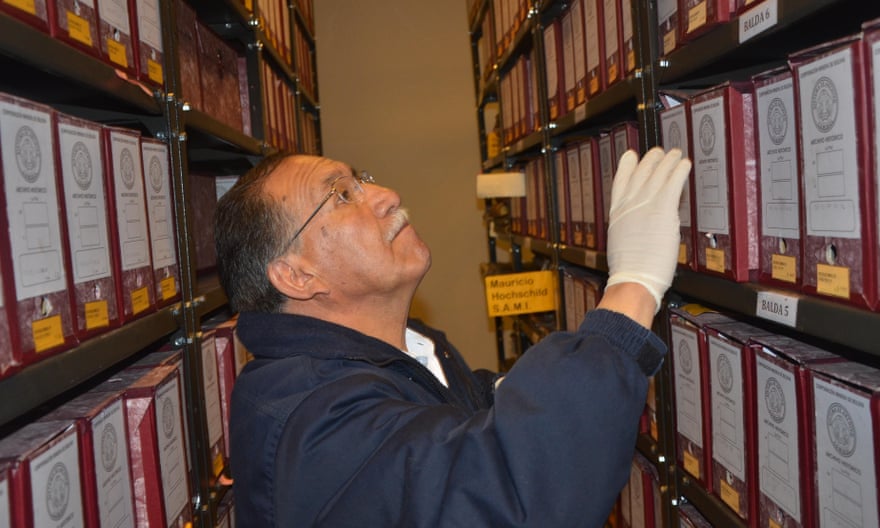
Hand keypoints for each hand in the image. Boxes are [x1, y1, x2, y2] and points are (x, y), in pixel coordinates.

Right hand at [605, 147, 690, 313]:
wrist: (633, 278)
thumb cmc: (629, 271)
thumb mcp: (621, 243)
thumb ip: (630, 229)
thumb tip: (638, 229)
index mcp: (617, 213)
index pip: (620, 182)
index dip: (626, 167)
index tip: (630, 156)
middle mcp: (630, 205)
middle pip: (640, 174)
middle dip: (651, 160)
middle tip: (658, 153)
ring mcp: (646, 205)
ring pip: (658, 175)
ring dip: (668, 161)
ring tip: (675, 154)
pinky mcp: (663, 209)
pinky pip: (673, 183)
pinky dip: (679, 171)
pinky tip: (684, 165)